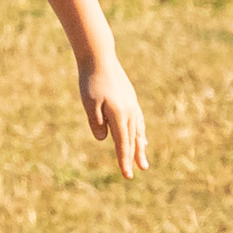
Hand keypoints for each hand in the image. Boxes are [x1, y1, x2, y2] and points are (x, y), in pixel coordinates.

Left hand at [78, 54, 146, 178]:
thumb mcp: (89, 104)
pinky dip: (140, 131)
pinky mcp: (130, 99)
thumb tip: (104, 139)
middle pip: (133, 139)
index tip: (127, 175)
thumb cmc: (91, 81)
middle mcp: (129, 112)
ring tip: (143, 159)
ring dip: (140, 146)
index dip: (124, 160)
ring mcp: (132, 105)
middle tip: (141, 170)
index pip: (122, 144)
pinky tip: (141, 136)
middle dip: (135, 156)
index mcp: (119, 115)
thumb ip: (96, 123)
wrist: (100, 57)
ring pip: (138, 130)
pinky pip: (138, 120)